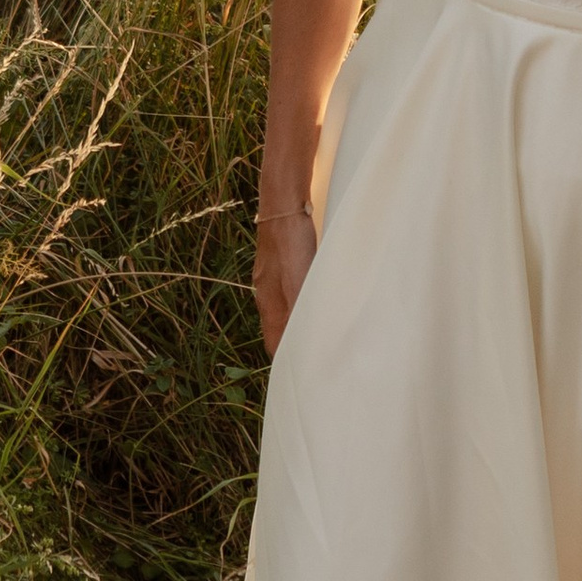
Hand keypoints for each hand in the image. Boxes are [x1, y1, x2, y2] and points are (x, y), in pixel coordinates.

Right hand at [253, 204, 317, 350]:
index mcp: (269, 304)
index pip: (274, 343)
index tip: (301, 372)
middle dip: (291, 345)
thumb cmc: (290, 244)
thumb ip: (298, 312)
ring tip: (314, 334)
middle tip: (312, 357)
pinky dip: (298, 304)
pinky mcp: (280, 266)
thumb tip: (302, 342)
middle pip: (277, 329)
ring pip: (282, 311)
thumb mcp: (298, 281)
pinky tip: (310, 300)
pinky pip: (288, 293)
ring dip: (296, 324)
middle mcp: (266, 295)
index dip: (285, 359)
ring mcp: (271, 279)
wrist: (282, 208)